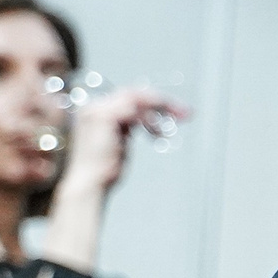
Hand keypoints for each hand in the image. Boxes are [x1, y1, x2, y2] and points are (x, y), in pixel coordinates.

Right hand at [52, 85, 190, 202]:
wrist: (90, 184)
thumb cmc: (106, 169)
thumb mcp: (121, 141)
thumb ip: (129, 126)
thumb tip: (147, 118)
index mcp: (96, 110)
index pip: (130, 97)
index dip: (155, 102)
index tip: (177, 113)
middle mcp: (93, 107)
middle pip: (135, 93)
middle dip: (163, 101)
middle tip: (186, 113)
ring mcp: (96, 110)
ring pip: (137, 98)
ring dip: (161, 107)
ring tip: (178, 119)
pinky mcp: (103, 118)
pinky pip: (134, 110)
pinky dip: (149, 120)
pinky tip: (158, 133)